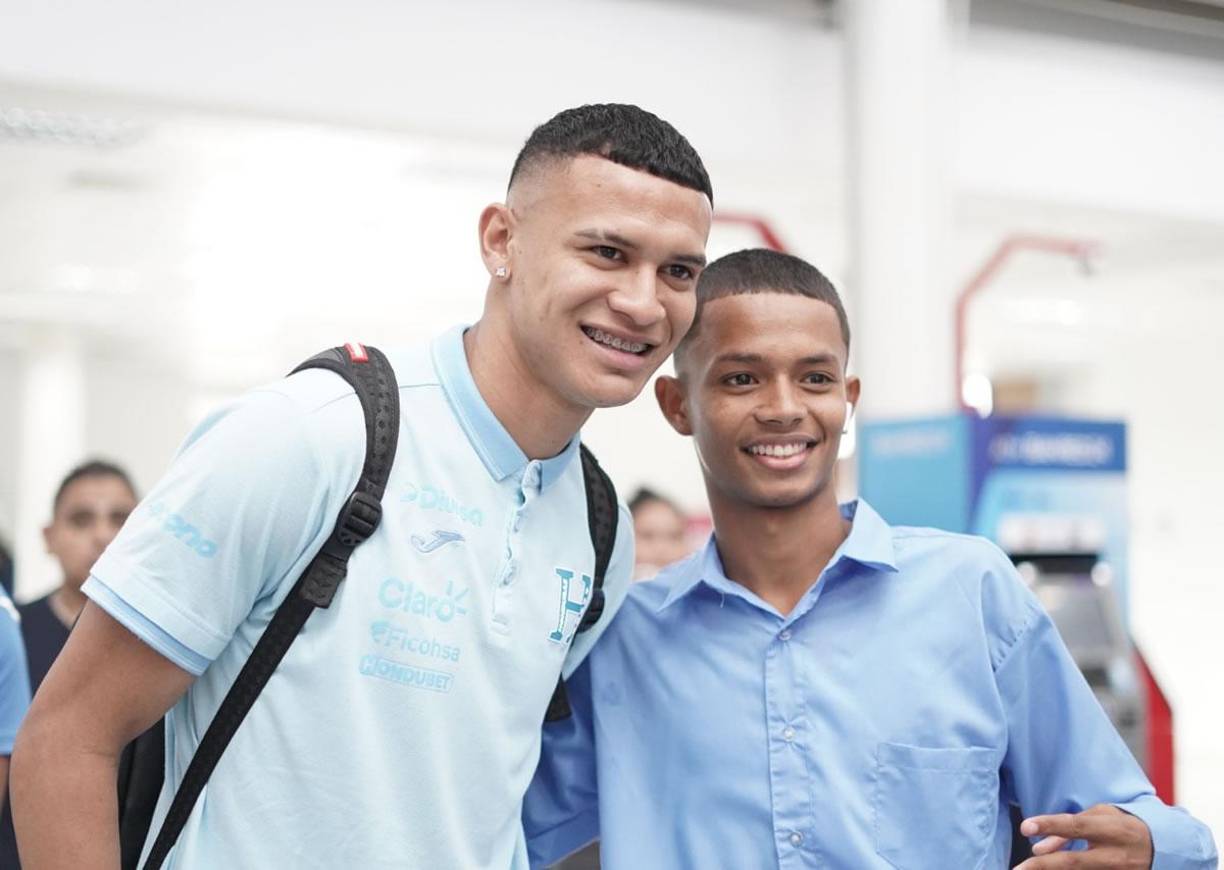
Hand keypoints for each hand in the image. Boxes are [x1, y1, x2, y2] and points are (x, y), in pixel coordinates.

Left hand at [1014, 804, 1152, 868]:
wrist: (1162, 848)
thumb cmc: (1122, 826)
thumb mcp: (1099, 816)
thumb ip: (1068, 828)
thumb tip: (1039, 847)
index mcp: (1111, 830)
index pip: (1075, 826)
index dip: (1050, 826)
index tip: (1025, 827)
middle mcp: (1114, 855)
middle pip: (1073, 861)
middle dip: (1043, 866)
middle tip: (1018, 869)